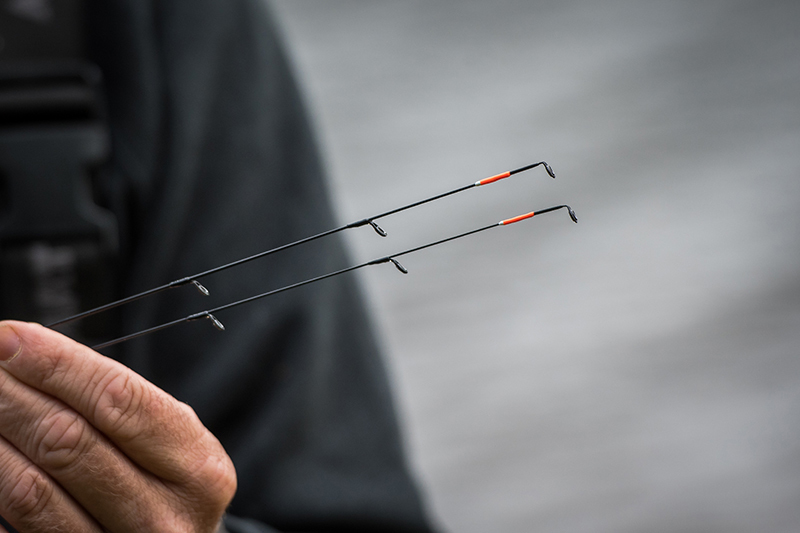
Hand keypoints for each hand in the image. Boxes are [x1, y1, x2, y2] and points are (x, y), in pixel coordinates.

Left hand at [0, 321, 236, 531]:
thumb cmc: (168, 485)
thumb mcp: (173, 442)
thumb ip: (120, 406)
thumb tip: (33, 355)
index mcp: (200, 470)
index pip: (118, 400)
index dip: (58, 364)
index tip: (13, 338)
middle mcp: (164, 518)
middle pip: (68, 440)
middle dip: (14, 392)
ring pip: (31, 488)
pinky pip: (17, 524)